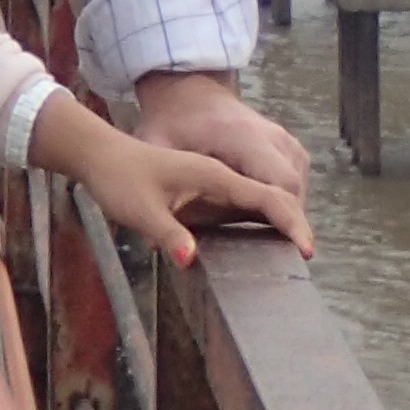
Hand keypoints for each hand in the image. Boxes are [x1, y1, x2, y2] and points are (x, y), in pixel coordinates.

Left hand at [33, 99, 315, 265]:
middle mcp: (227, 168)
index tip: (307, 251)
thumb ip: (166, 233)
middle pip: (283, 192)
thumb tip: (189, 260)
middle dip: (295, 222)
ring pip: (273, 190)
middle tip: (300, 259)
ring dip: (284, 215)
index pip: (271, 195)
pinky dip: (266, 211)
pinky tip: (261, 234)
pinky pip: (256, 192)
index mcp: (216, 173)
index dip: (293, 223)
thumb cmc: (119, 177)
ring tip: (288, 249)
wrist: (101, 149)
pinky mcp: (218, 177)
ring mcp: (225, 170)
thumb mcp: (138, 209)